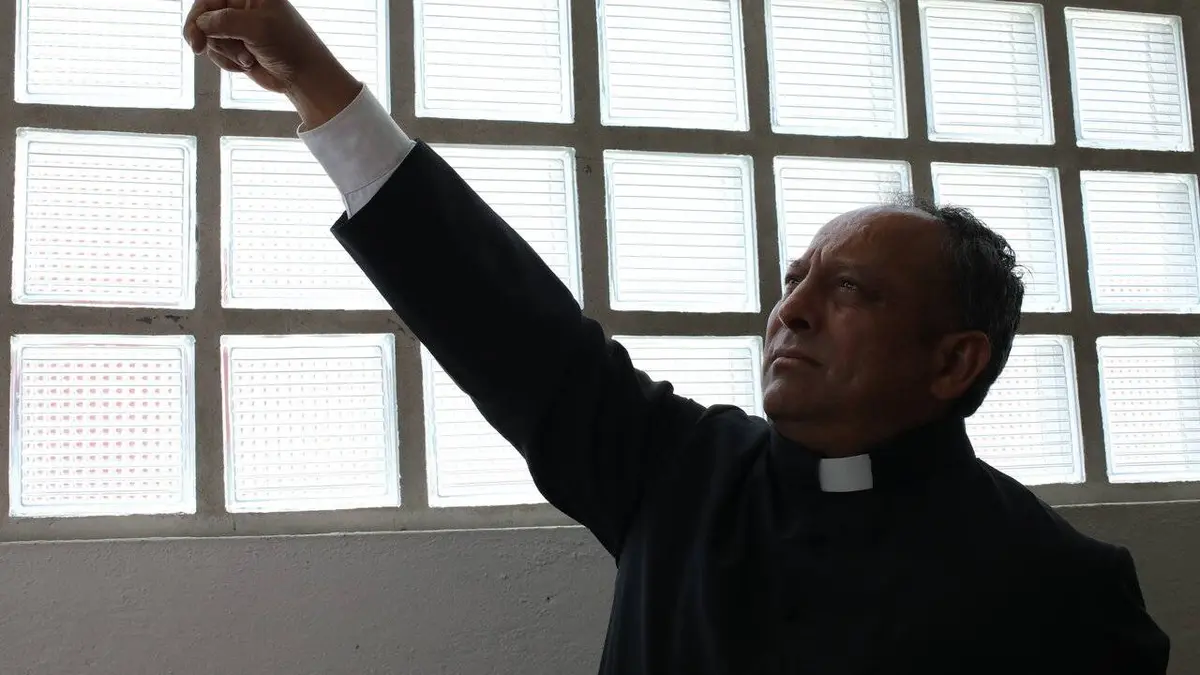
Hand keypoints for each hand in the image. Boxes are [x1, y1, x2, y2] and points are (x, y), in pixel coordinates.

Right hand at [184, 0, 360, 125]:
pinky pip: (216, 52)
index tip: (195, 34)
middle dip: (205, 35)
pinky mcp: (237, 47)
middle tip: (198, 48)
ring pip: (209, 37)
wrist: (304, 77)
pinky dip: (227, 62)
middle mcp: (242, 7)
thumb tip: (201, 24)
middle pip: (203, 16)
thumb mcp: (257, 28)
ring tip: (247, 58)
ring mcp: (238, 28)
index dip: (199, 13)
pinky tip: (247, 64)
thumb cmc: (289, 46)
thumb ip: (225, 21)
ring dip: (224, 51)